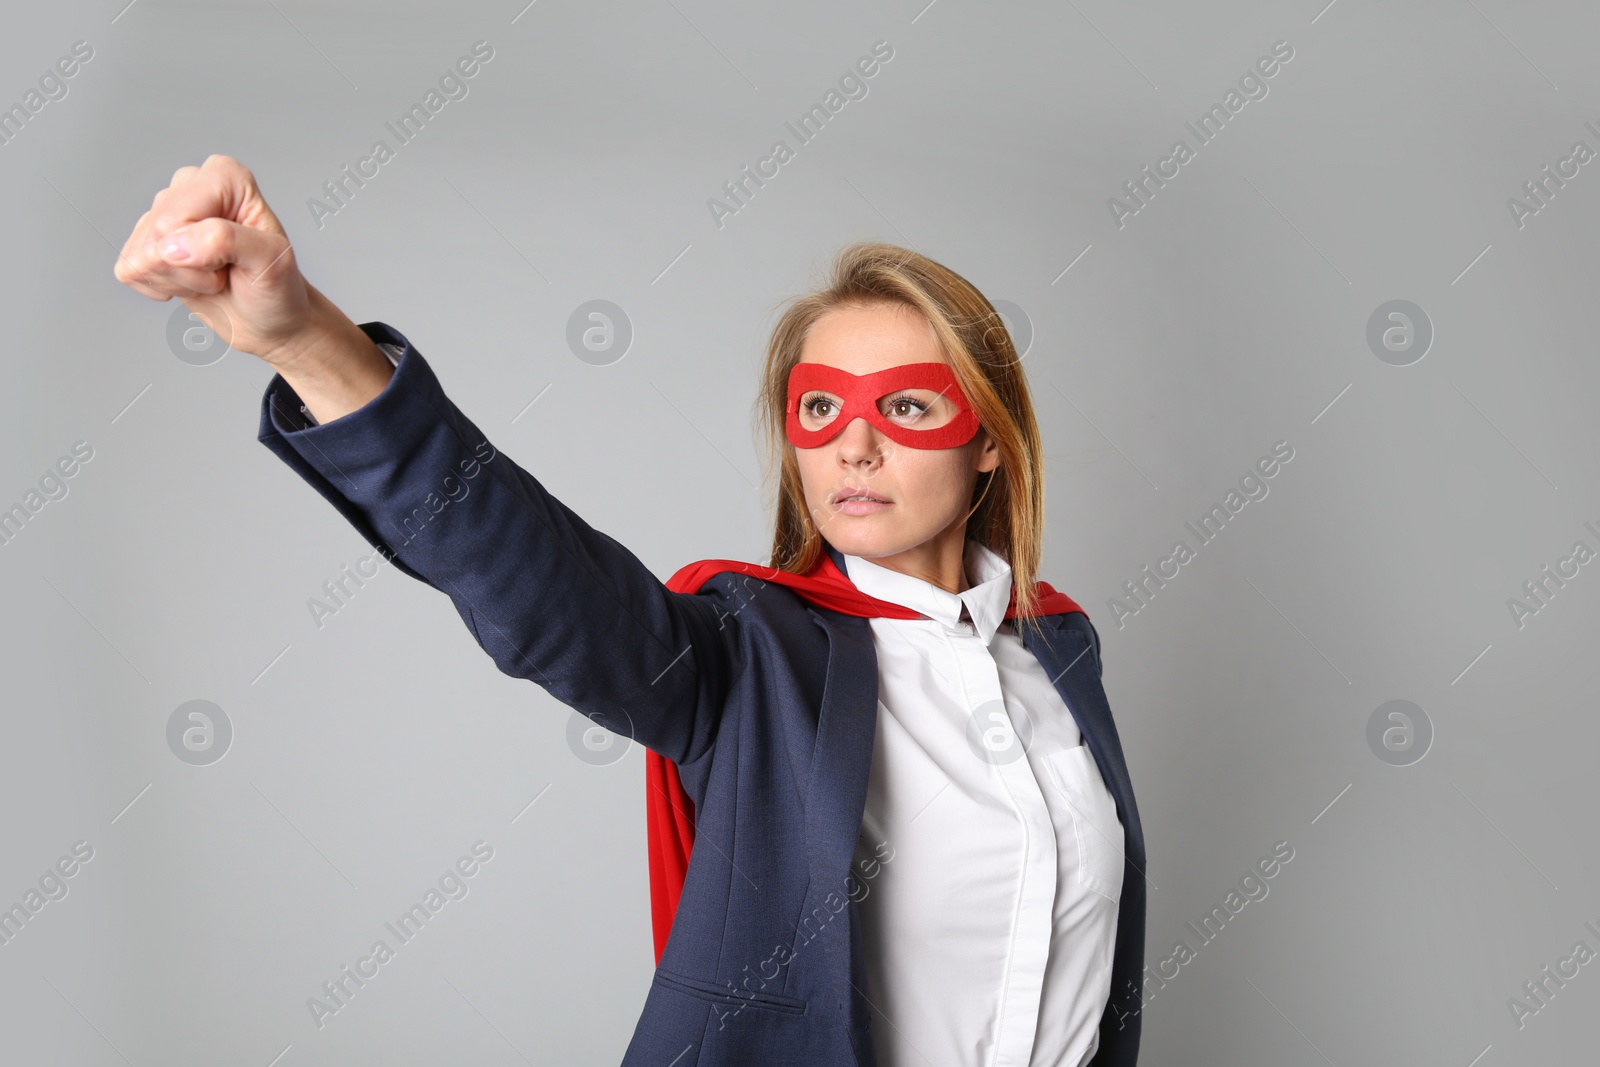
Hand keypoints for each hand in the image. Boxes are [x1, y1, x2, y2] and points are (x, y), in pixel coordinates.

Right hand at [115, 154, 321, 368]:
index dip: (204, 253)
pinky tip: (191, 282)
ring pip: (140, 255)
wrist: (269, 318)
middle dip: (191, 269)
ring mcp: (163, 210)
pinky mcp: (145, 240)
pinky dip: (162, 287)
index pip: (176, 218)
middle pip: (156, 235)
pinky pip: (129, 270)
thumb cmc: (277, 288)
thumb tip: (172, 245)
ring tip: (212, 276)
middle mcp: (190, 184)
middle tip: (225, 271)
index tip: (239, 259)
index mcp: (224, 176)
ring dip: (179, 280)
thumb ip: (226, 241)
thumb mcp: (271, 262)